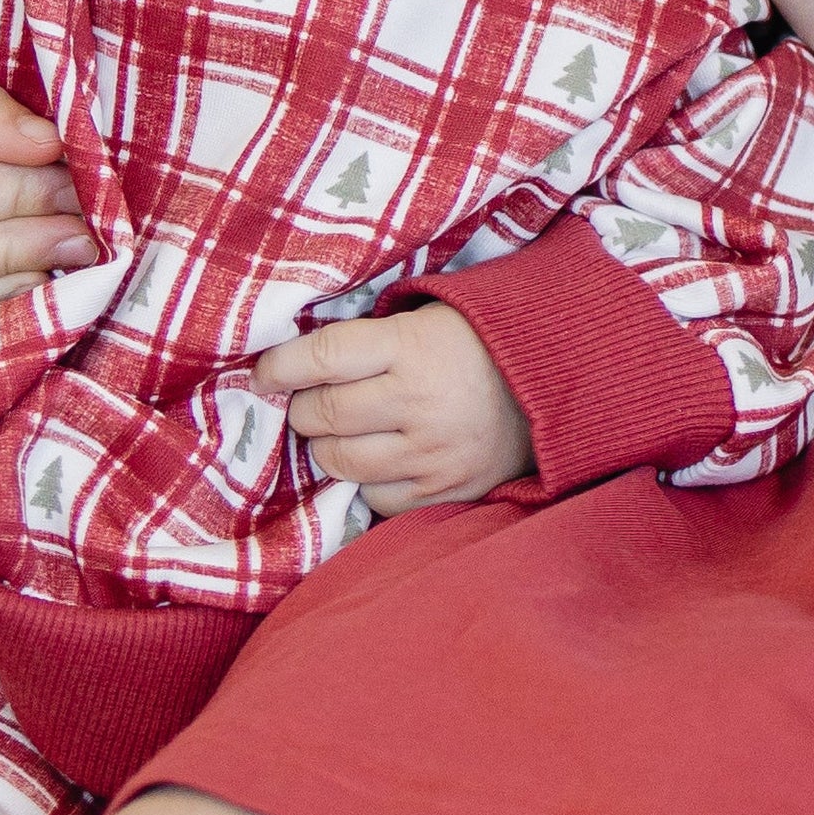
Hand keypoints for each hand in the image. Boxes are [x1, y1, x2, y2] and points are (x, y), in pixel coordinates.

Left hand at [250, 301, 532, 510]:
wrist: (551, 387)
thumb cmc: (475, 343)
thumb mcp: (426, 317)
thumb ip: (367, 338)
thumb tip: (293, 359)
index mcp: (411, 347)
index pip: (322, 358)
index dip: (279, 367)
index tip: (262, 373)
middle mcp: (418, 403)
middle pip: (322, 414)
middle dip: (303, 407)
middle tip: (311, 400)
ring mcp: (431, 455)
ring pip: (339, 461)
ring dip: (326, 445)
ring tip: (341, 429)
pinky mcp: (444, 492)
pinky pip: (375, 498)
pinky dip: (366, 480)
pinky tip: (378, 458)